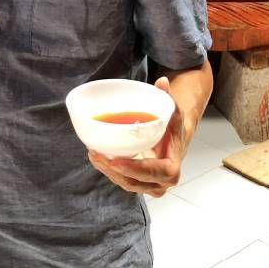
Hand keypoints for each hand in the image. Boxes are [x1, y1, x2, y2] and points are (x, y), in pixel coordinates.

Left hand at [88, 76, 185, 197]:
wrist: (175, 139)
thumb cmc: (173, 127)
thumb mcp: (173, 111)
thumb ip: (168, 97)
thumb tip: (162, 82)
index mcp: (172, 168)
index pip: (153, 173)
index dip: (134, 169)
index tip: (115, 161)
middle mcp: (160, 182)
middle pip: (133, 182)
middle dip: (113, 171)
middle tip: (96, 154)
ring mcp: (148, 185)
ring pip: (125, 183)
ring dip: (107, 171)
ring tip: (93, 154)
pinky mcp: (137, 182)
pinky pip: (122, 179)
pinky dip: (108, 170)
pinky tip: (97, 157)